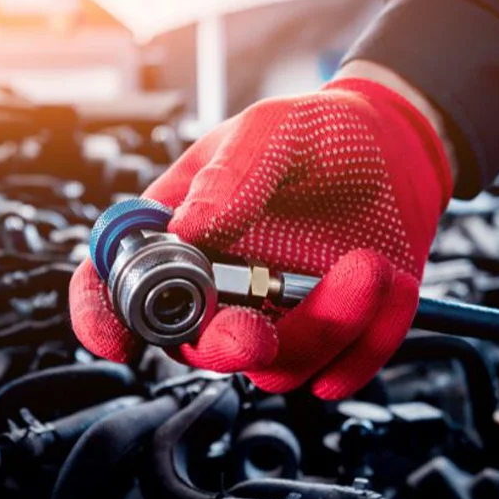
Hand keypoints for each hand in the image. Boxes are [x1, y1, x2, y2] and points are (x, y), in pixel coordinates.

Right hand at [71, 72, 452, 399]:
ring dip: (326, 326)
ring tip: (368, 265)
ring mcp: (276, 318)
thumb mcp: (272, 130)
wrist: (396, 149)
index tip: (116, 340)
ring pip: (278, 366)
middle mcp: (221, 287)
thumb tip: (187, 227)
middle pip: (197, 347)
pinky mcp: (332, 336)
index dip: (102, 317)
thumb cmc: (319, 134)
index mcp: (182, 234)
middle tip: (257, 330)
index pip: (115, 283)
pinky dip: (372, 338)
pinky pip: (344, 369)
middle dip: (225, 346)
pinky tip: (390, 285)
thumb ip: (232, 174)